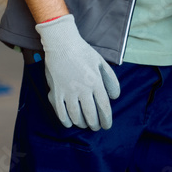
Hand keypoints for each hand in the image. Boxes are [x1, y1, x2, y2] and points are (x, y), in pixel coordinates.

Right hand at [35, 14, 120, 130]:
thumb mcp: (101, 63)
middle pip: (91, 114)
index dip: (106, 119)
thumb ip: (111, 80)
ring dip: (81, 123)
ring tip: (84, 125)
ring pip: (76, 116)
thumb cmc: (83, 52)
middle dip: (95, 124)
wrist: (62, 44)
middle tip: (96, 127)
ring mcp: (68, 91)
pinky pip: (61, 112)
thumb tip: (115, 97)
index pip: (104, 107)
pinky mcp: (56, 92)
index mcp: (95, 82)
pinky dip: (66, 120)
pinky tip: (70, 123)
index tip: (107, 125)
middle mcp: (83, 89)